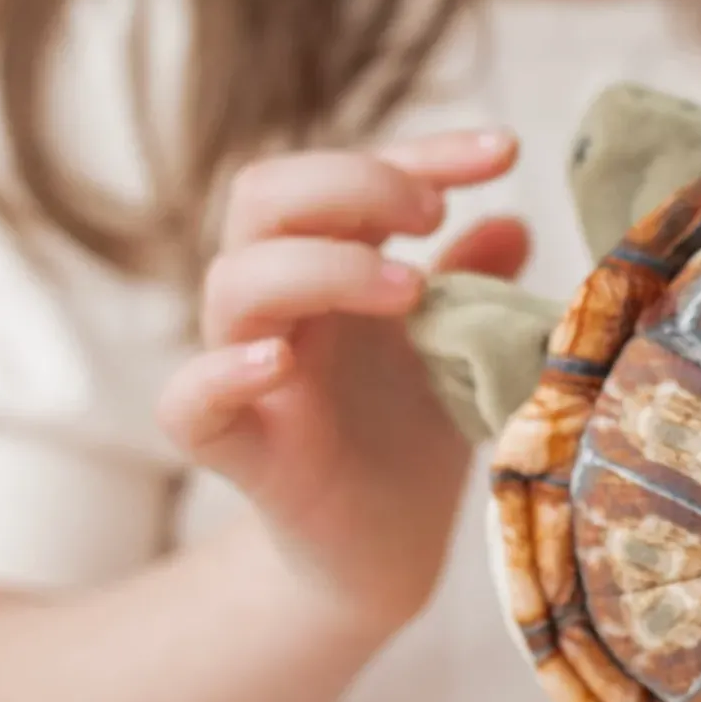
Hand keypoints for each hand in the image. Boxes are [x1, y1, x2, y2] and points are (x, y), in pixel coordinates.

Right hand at [157, 129, 527, 633]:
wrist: (388, 551)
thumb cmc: (414, 434)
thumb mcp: (463, 347)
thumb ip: (475, 284)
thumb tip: (514, 221)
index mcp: (334, 263)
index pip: (352, 174)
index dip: (425, 151)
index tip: (506, 150)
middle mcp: (284, 304)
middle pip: (265, 195)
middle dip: (352, 182)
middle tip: (434, 213)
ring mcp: (253, 371)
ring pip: (234, 280)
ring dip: (321, 265)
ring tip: (410, 289)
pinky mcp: (238, 450)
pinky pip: (187, 403)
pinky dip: (221, 374)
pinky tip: (282, 363)